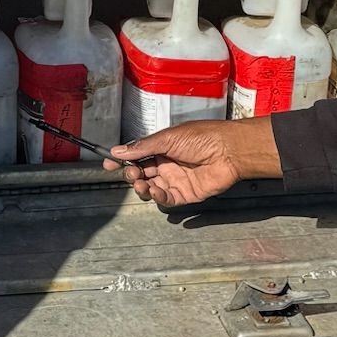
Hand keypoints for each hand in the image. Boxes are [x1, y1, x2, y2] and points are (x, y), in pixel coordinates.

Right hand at [105, 118, 277, 207]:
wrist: (228, 151)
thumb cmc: (203, 137)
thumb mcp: (168, 138)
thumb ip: (143, 147)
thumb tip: (119, 150)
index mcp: (162, 147)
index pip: (136, 155)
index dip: (122, 160)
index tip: (108, 164)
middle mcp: (167, 163)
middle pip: (141, 173)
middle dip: (132, 174)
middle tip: (131, 173)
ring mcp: (176, 179)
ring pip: (151, 188)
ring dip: (142, 187)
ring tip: (141, 184)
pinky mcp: (186, 193)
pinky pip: (166, 199)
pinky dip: (157, 197)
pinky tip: (155, 191)